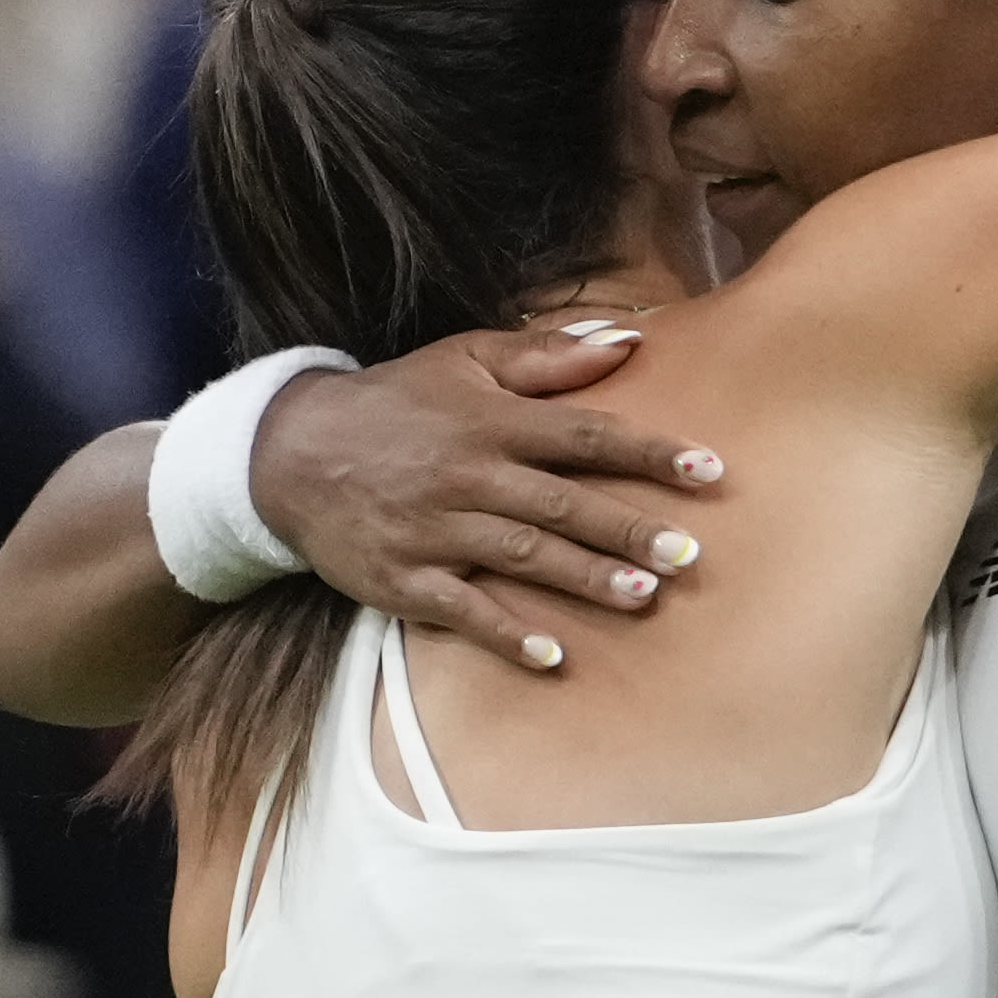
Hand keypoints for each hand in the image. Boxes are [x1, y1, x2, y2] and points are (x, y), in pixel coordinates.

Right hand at [253, 324, 723, 673]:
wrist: (288, 452)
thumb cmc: (396, 402)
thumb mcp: (463, 359)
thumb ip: (546, 356)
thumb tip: (628, 342)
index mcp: (490, 421)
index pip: (584, 436)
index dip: (648, 453)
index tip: (709, 470)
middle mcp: (467, 475)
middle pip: (561, 504)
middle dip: (628, 528)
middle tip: (690, 554)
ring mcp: (434, 530)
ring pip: (521, 556)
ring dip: (583, 577)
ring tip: (644, 597)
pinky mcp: (403, 578)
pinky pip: (460, 610)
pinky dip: (504, 633)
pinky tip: (551, 655)